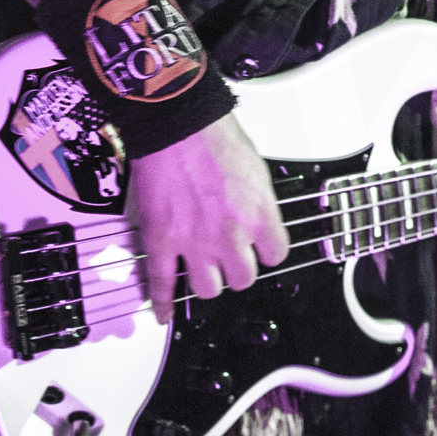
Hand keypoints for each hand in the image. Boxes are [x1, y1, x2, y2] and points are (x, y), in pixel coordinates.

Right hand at [127, 111, 289, 317]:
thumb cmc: (214, 135)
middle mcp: (230, 236)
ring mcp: (193, 242)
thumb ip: (258, 204)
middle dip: (236, 269)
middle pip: (242, 279)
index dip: (266, 252)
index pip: (275, 256)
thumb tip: (256, 220)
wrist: (176, 121)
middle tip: (229, 257)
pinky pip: (162, 283)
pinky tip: (164, 314)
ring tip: (202, 269)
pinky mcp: (161, 240)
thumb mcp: (256, 169)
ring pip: (207, 289)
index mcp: (259, 216)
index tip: (259, 249)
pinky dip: (162, 303)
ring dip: (207, 281)